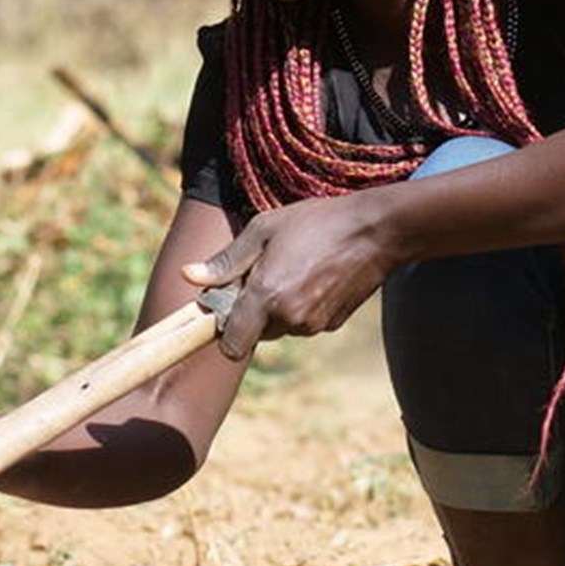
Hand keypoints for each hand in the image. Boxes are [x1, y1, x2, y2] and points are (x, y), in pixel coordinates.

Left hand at [181, 191, 396, 359]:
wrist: (376, 230)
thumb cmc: (317, 222)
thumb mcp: (264, 229)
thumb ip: (226, 261)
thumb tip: (188, 276)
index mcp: (266, 296)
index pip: (231, 343)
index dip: (225, 329)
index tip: (228, 304)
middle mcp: (290, 318)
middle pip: (256, 332)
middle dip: (254, 310)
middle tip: (266, 270)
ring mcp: (314, 325)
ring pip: (282, 326)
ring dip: (280, 307)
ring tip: (295, 267)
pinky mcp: (333, 324)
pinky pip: (305, 323)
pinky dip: (303, 307)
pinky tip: (316, 276)